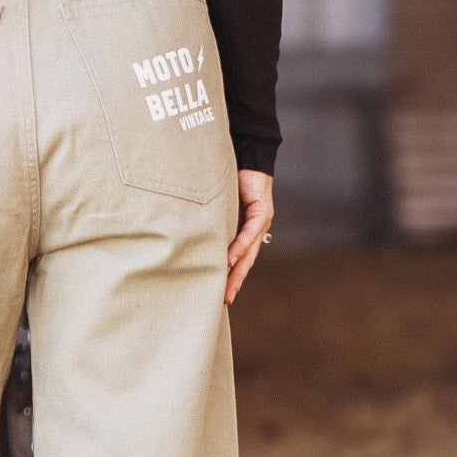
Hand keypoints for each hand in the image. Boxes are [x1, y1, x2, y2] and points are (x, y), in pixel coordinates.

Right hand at [225, 168, 273, 305]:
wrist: (249, 157)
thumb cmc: (232, 179)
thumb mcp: (221, 206)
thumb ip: (215, 221)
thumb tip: (195, 234)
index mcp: (248, 230)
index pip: (241, 258)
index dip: (233, 276)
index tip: (223, 294)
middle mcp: (257, 229)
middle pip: (247, 261)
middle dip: (235, 281)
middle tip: (225, 300)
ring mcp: (261, 221)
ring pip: (249, 252)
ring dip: (238, 271)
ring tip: (227, 287)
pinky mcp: (261, 211)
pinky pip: (249, 233)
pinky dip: (239, 247)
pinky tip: (230, 259)